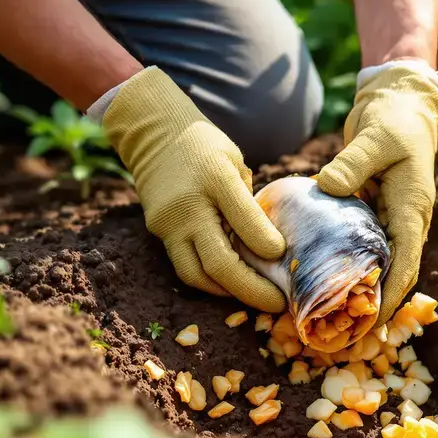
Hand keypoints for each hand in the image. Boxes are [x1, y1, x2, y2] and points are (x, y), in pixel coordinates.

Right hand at [100, 67, 287, 311]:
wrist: (154, 134)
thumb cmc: (204, 146)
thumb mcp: (234, 161)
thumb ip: (248, 201)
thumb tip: (270, 244)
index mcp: (215, 177)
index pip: (244, 219)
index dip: (266, 244)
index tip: (283, 257)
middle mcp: (188, 205)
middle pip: (218, 262)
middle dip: (251, 289)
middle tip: (277, 303)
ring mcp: (168, 223)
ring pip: (196, 275)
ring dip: (228, 292)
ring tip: (254, 297)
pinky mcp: (157, 232)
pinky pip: (184, 266)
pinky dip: (210, 281)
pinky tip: (231, 284)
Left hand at [314, 60, 437, 326]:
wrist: (399, 105)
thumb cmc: (393, 120)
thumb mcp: (375, 137)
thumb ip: (353, 162)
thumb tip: (328, 187)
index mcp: (412, 209)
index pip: (406, 264)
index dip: (389, 297)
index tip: (368, 323)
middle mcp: (405, 221)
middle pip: (394, 274)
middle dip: (372, 305)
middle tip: (341, 332)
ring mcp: (390, 219)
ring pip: (379, 264)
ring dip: (360, 290)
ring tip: (331, 316)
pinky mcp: (373, 212)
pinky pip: (363, 247)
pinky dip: (348, 265)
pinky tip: (323, 279)